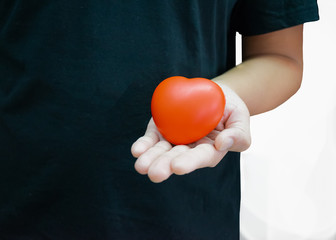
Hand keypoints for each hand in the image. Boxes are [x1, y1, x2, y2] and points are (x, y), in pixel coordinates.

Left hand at [131, 85, 250, 182]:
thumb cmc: (230, 108)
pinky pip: (152, 138)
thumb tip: (222, 144)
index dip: (190, 162)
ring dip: (151, 158)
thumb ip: (238, 134)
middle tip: (155, 173)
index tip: (178, 166)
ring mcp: (175, 140)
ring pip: (161, 151)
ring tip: (141, 166)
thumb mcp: (241, 118)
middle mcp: (190, 149)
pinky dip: (144, 144)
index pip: (201, 157)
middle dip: (165, 165)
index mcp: (210, 150)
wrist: (214, 95)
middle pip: (177, 158)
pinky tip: (137, 150)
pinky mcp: (162, 130)